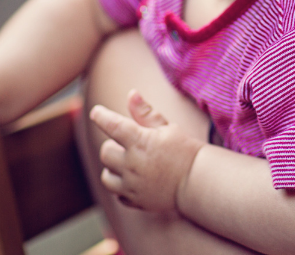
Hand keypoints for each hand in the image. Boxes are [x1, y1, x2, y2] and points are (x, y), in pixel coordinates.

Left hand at [90, 91, 204, 211]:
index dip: (101, 116)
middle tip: (129, 144)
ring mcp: (132, 184)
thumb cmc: (184, 150)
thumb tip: (131, 93)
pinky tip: (135, 180)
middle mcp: (132, 164)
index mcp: (140, 141)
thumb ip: (146, 113)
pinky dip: (122, 187)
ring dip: (113, 168)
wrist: (198, 181)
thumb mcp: (167, 127)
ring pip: (106, 176)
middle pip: (106, 152)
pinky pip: (118, 194)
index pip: (111, 125)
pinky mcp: (136, 201)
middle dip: (114, 145)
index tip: (96, 112)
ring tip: (127, 164)